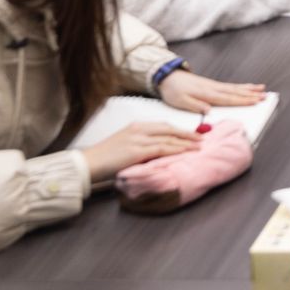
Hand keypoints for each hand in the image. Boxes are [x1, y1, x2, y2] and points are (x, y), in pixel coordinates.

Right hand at [80, 123, 198, 185]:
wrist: (88, 164)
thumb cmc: (105, 159)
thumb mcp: (125, 146)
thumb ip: (141, 145)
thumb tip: (158, 152)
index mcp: (136, 126)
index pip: (163, 125)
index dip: (179, 129)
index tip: (192, 133)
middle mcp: (139, 129)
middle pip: (169, 129)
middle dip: (187, 133)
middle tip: (201, 138)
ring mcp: (138, 138)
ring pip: (168, 138)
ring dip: (186, 142)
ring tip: (199, 146)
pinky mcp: (137, 150)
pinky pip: (162, 148)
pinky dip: (176, 149)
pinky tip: (186, 152)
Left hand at [158, 69, 265, 112]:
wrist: (168, 76)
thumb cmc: (173, 91)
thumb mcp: (180, 101)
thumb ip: (195, 105)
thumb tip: (209, 110)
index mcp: (207, 94)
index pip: (228, 98)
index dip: (243, 100)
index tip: (255, 101)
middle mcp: (213, 88)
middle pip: (236, 92)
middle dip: (251, 95)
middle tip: (265, 96)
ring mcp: (214, 85)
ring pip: (235, 88)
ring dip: (249, 89)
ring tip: (262, 89)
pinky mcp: (212, 85)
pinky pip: (230, 86)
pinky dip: (241, 86)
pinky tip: (247, 87)